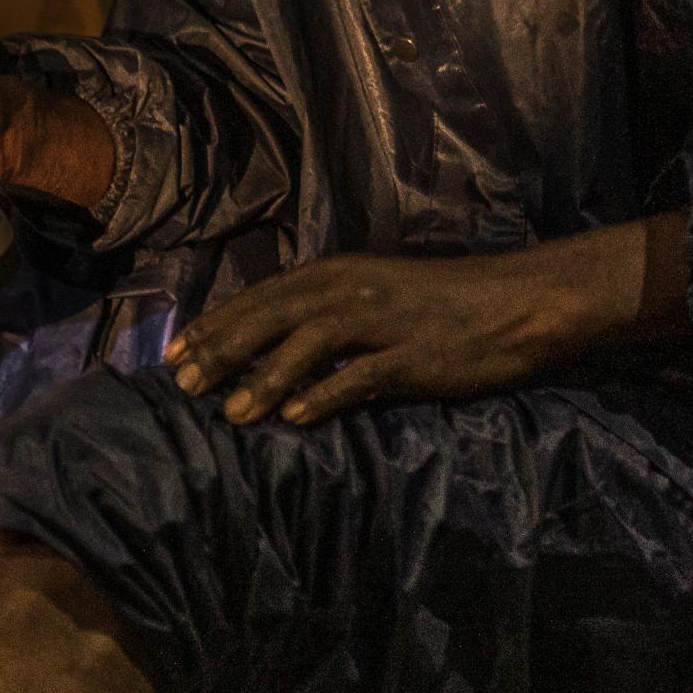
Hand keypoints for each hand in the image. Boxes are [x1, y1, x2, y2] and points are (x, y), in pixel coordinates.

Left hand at [164, 217, 689, 424]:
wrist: (518, 301)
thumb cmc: (444, 303)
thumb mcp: (375, 296)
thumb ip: (327, 317)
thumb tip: (274, 350)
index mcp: (338, 273)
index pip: (260, 297)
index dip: (215, 324)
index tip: (175, 353)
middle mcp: (352, 289)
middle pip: (271, 316)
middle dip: (222, 350)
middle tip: (182, 384)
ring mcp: (384, 321)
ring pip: (308, 344)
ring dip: (264, 377)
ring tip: (230, 412)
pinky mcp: (415, 355)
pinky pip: (361, 376)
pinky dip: (325, 394)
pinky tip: (296, 419)